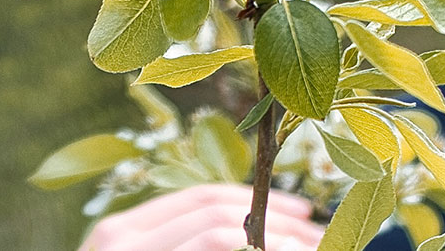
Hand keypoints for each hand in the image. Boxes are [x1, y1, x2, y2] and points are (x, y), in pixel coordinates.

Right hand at [80, 184, 326, 250]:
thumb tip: (257, 243)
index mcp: (125, 233)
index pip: (200, 199)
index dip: (258, 202)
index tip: (304, 215)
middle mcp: (122, 237)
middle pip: (215, 209)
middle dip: (276, 220)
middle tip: (323, 236)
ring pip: (220, 231)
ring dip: (274, 239)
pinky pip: (210, 249)